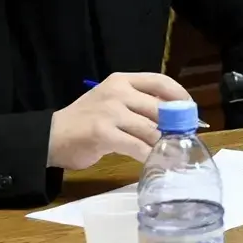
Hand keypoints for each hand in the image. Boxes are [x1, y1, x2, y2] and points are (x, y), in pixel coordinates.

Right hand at [46, 71, 187, 169]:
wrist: (51, 136)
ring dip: (163, 144)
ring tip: (170, 152)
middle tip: (183, 137)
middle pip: (160, 108)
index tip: (191, 110)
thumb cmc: (86, 121)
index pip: (160, 82)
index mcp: (122, 80)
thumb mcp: (112, 102)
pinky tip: (152, 162)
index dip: (181, 96)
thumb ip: (138, 104)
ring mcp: (110, 112)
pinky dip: (148, 156)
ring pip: (151, 129)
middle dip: (176, 125)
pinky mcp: (104, 133)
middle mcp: (117, 92)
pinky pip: (137, 146)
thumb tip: (174, 116)